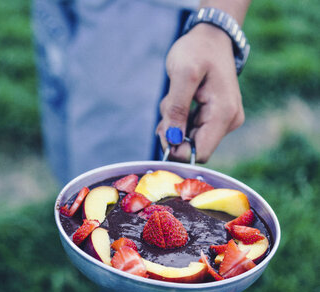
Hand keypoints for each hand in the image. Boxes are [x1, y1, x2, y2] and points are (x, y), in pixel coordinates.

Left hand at [156, 23, 244, 162]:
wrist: (210, 37)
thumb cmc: (197, 51)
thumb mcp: (182, 75)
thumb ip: (177, 109)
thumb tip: (173, 139)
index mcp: (224, 114)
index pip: (200, 153)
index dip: (178, 149)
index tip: (163, 131)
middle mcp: (228, 121)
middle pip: (193, 146)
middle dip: (173, 131)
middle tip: (166, 108)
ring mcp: (223, 119)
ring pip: (189, 137)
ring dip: (174, 122)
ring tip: (173, 97)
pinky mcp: (215, 116)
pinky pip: (192, 128)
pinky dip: (178, 118)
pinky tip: (176, 100)